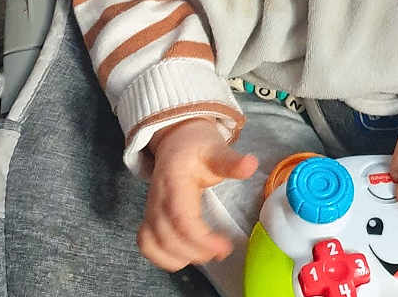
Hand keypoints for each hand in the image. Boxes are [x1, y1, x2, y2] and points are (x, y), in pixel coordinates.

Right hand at [137, 118, 257, 271]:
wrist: (178, 140)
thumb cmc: (197, 147)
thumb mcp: (217, 150)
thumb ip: (232, 162)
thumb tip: (251, 164)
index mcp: (175, 181)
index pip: (181, 219)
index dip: (201, 239)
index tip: (224, 246)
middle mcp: (158, 197)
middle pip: (169, 237)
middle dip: (196, 252)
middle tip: (221, 251)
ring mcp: (150, 208)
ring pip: (155, 244)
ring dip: (180, 257)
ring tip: (205, 253)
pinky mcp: (149, 216)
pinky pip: (146, 244)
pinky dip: (162, 257)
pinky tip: (184, 256)